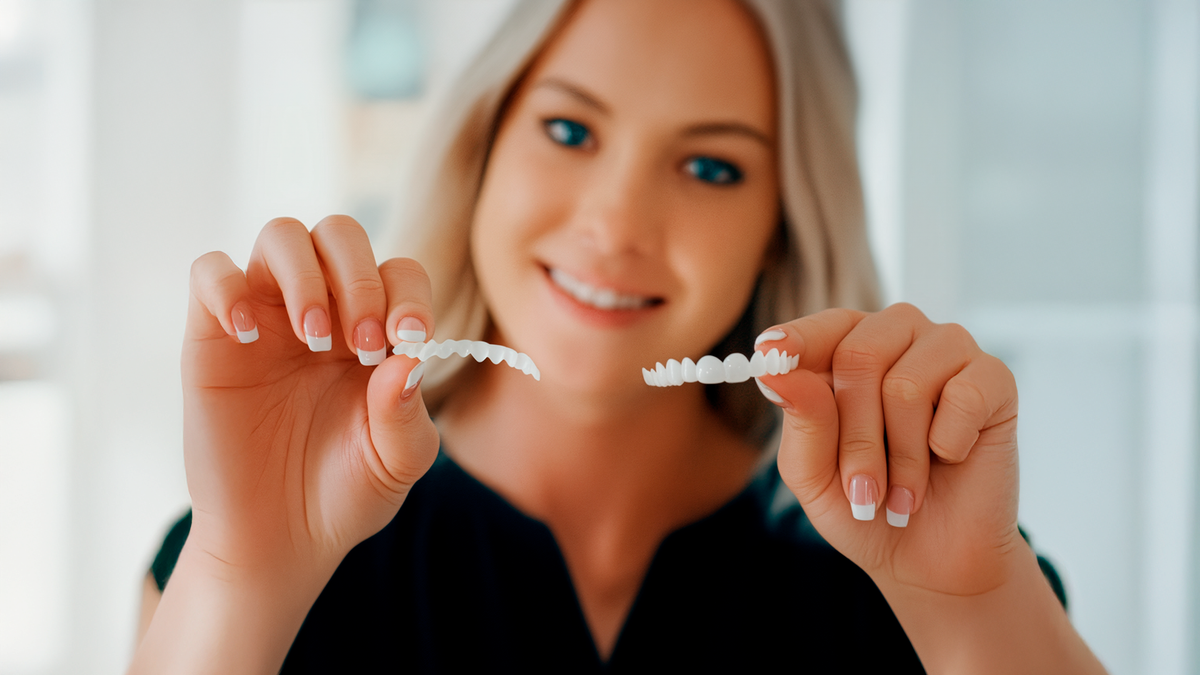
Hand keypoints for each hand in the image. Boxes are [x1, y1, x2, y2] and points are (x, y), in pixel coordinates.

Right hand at [182, 215, 439, 579]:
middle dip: (359, 276)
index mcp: (375, 332)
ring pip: (280, 236)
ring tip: (315, 337)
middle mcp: (323, 312)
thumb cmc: (345, 494)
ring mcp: (266, 319)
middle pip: (339, 234)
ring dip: (306, 275)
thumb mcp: (397, 463)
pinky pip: (208, 272)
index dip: (408, 294)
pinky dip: (227, 285)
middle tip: (364, 342)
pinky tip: (249, 334)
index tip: (409, 339)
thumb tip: (407, 359)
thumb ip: (407, 414)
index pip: (398, 272)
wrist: (281, 541)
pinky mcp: (213, 337)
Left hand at [762, 303, 1021, 596]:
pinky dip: (948, 444)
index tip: (768, 354)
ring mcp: (948, 351)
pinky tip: (950, 459)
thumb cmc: (864, 505)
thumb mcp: (813, 474)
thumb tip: (775, 373)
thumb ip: (800, 421)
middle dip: (855, 437)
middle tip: (862, 490)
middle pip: (859, 356)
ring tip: (904, 492)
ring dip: (901, 455)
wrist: (933, 557)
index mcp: (847, 349)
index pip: (821, 329)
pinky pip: (963, 397)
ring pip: (906, 384)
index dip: (796, 340)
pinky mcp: (994, 379)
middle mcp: (898, 337)